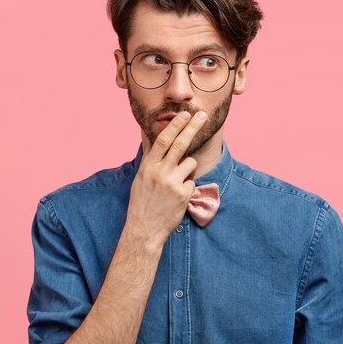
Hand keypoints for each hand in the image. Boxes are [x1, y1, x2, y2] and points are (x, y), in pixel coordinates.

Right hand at [124, 111, 207, 247]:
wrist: (144, 229)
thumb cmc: (143, 202)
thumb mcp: (141, 176)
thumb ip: (149, 157)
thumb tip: (148, 135)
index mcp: (148, 166)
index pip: (163, 140)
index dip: (175, 125)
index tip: (184, 114)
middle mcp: (159, 172)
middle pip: (180, 144)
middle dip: (192, 127)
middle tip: (201, 114)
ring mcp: (172, 183)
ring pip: (190, 163)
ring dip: (188, 169)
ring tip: (176, 183)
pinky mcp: (183, 194)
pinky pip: (192, 182)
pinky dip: (188, 187)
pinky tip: (178, 197)